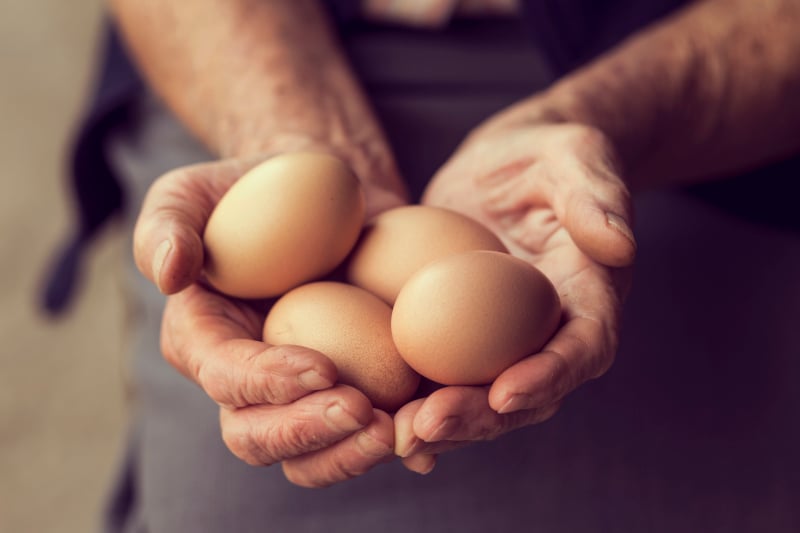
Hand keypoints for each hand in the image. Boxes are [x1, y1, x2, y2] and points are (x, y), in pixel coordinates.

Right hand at [133, 151, 406, 486]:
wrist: (325, 193)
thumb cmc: (253, 189)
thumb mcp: (194, 191)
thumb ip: (168, 223)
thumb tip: (170, 273)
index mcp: (204, 341)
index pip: (225, 377)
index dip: (267, 383)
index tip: (322, 368)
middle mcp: (247, 382)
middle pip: (260, 438)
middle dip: (308, 434)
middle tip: (364, 412)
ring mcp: (300, 393)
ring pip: (313, 454)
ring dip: (353, 453)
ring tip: (401, 431)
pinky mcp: (352, 386)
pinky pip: (366, 433)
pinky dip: (397, 442)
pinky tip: (427, 436)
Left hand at [394, 108, 635, 473]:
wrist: (506, 164)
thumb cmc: (548, 154)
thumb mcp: (576, 156)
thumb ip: (596, 196)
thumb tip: (619, 244)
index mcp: (588, 297)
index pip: (583, 348)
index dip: (549, 376)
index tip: (506, 392)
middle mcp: (548, 332)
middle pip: (526, 393)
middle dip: (481, 417)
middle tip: (429, 425)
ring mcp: (502, 340)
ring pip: (480, 398)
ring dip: (442, 424)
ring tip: (394, 435)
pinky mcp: (459, 336)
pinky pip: (441, 376)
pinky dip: (413, 403)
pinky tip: (376, 418)